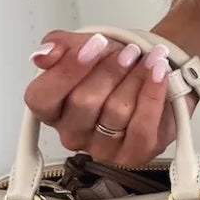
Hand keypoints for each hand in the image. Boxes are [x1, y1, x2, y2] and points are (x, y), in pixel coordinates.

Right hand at [24, 30, 192, 165]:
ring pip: (116, 112)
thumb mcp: (84, 46)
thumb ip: (59, 46)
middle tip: (129, 52)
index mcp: (51, 110)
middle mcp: (71, 133)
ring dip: (135, 79)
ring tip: (149, 60)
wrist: (152, 74)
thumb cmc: (114, 66)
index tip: (94, 45)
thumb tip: (42, 56)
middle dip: (110, 70)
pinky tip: (158, 76)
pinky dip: (152, 97)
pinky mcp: (133, 155)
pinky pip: (142, 129)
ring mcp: (101, 148)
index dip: (67, 70)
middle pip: (83, 102)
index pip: (41, 97)